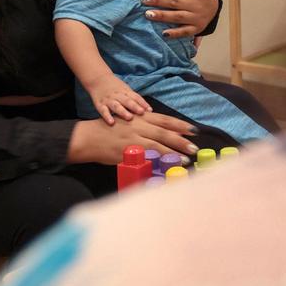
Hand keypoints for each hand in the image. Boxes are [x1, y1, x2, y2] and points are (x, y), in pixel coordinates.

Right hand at [67, 114, 197, 164]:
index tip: (194, 130)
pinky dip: (157, 162)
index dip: (180, 125)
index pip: (164, 120)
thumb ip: (145, 126)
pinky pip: (145, 158)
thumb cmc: (110, 129)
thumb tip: (164, 134)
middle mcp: (139, 127)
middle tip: (195, 147)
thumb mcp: (129, 122)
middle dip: (181, 140)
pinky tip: (166, 167)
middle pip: (164, 133)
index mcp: (140, 118)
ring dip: (173, 153)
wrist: (90, 137)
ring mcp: (133, 140)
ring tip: (186, 159)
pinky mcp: (127, 153)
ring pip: (157, 146)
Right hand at [85, 74, 150, 124]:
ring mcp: (109, 100)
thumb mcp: (126, 91)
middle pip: (127, 101)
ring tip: (129, 118)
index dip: (143, 103)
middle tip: (141, 112)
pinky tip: (111, 122)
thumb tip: (150, 110)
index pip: (136, 97)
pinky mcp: (100, 104)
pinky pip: (103, 111)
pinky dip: (107, 116)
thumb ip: (136, 100)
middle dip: (135, 107)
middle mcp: (118, 96)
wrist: (98, 79)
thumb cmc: (116, 88)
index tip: (150, 110)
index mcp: (126, 92)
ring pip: (116, 106)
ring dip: (123, 112)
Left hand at [141, 0, 219, 38]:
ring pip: (178, 16)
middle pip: (175, 2)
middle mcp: (197, 4)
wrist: (215, 7)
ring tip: (148, 14)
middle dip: (159, 0)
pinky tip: (164, 34)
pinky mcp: (196, 28)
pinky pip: (185, 32)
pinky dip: (175, 33)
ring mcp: (197, 17)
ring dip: (163, 16)